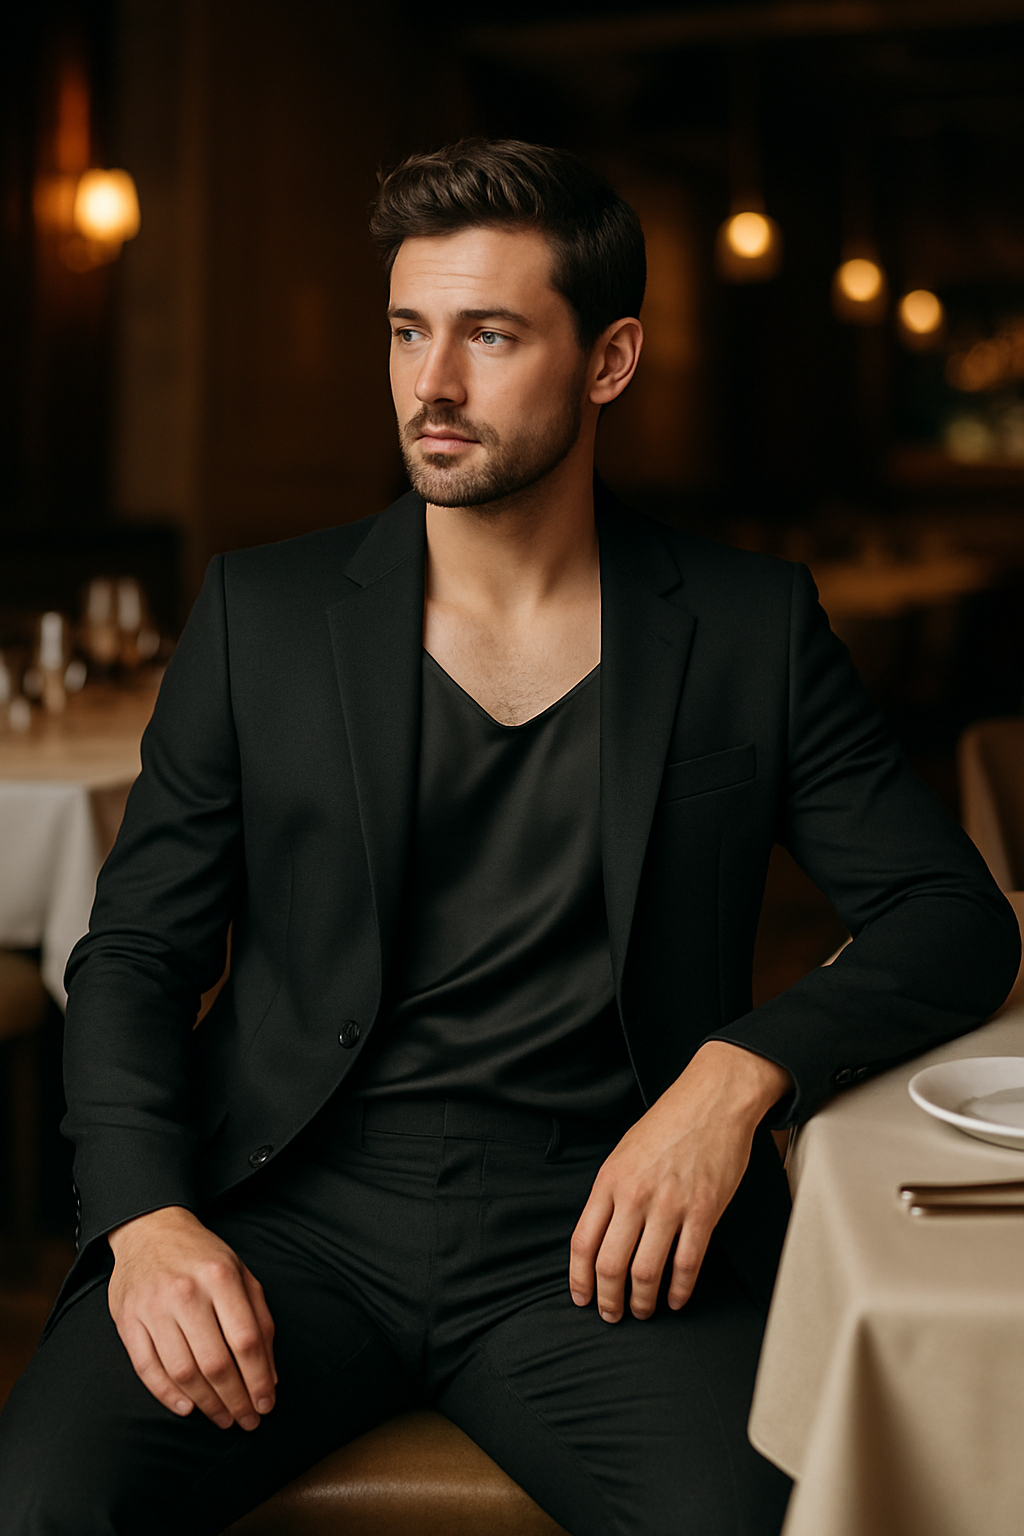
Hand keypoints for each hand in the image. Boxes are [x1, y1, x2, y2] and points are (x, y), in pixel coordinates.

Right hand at [107, 1205, 276, 1429]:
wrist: (150, 1229)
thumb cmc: (203, 1257)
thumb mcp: (241, 1274)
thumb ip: (260, 1320)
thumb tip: (270, 1374)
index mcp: (220, 1276)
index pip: (246, 1341)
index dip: (259, 1379)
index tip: (267, 1404)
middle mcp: (186, 1292)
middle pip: (215, 1362)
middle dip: (236, 1400)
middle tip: (247, 1421)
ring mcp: (153, 1307)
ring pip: (182, 1371)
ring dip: (206, 1404)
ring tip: (223, 1418)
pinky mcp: (127, 1320)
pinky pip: (147, 1368)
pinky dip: (167, 1395)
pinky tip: (188, 1408)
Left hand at [569, 1042, 790, 1321]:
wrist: (713, 1100)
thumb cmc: (667, 1124)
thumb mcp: (623, 1152)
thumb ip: (610, 1194)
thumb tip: (599, 1237)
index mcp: (609, 1180)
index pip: (583, 1242)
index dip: (579, 1278)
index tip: (582, 1297)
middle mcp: (635, 1196)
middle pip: (611, 1265)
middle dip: (608, 1300)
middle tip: (612, 1315)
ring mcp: (670, 1205)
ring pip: (646, 1272)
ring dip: (642, 1301)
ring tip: (643, 1310)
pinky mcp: (704, 1211)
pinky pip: (687, 1263)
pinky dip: (679, 1290)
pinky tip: (675, 1299)